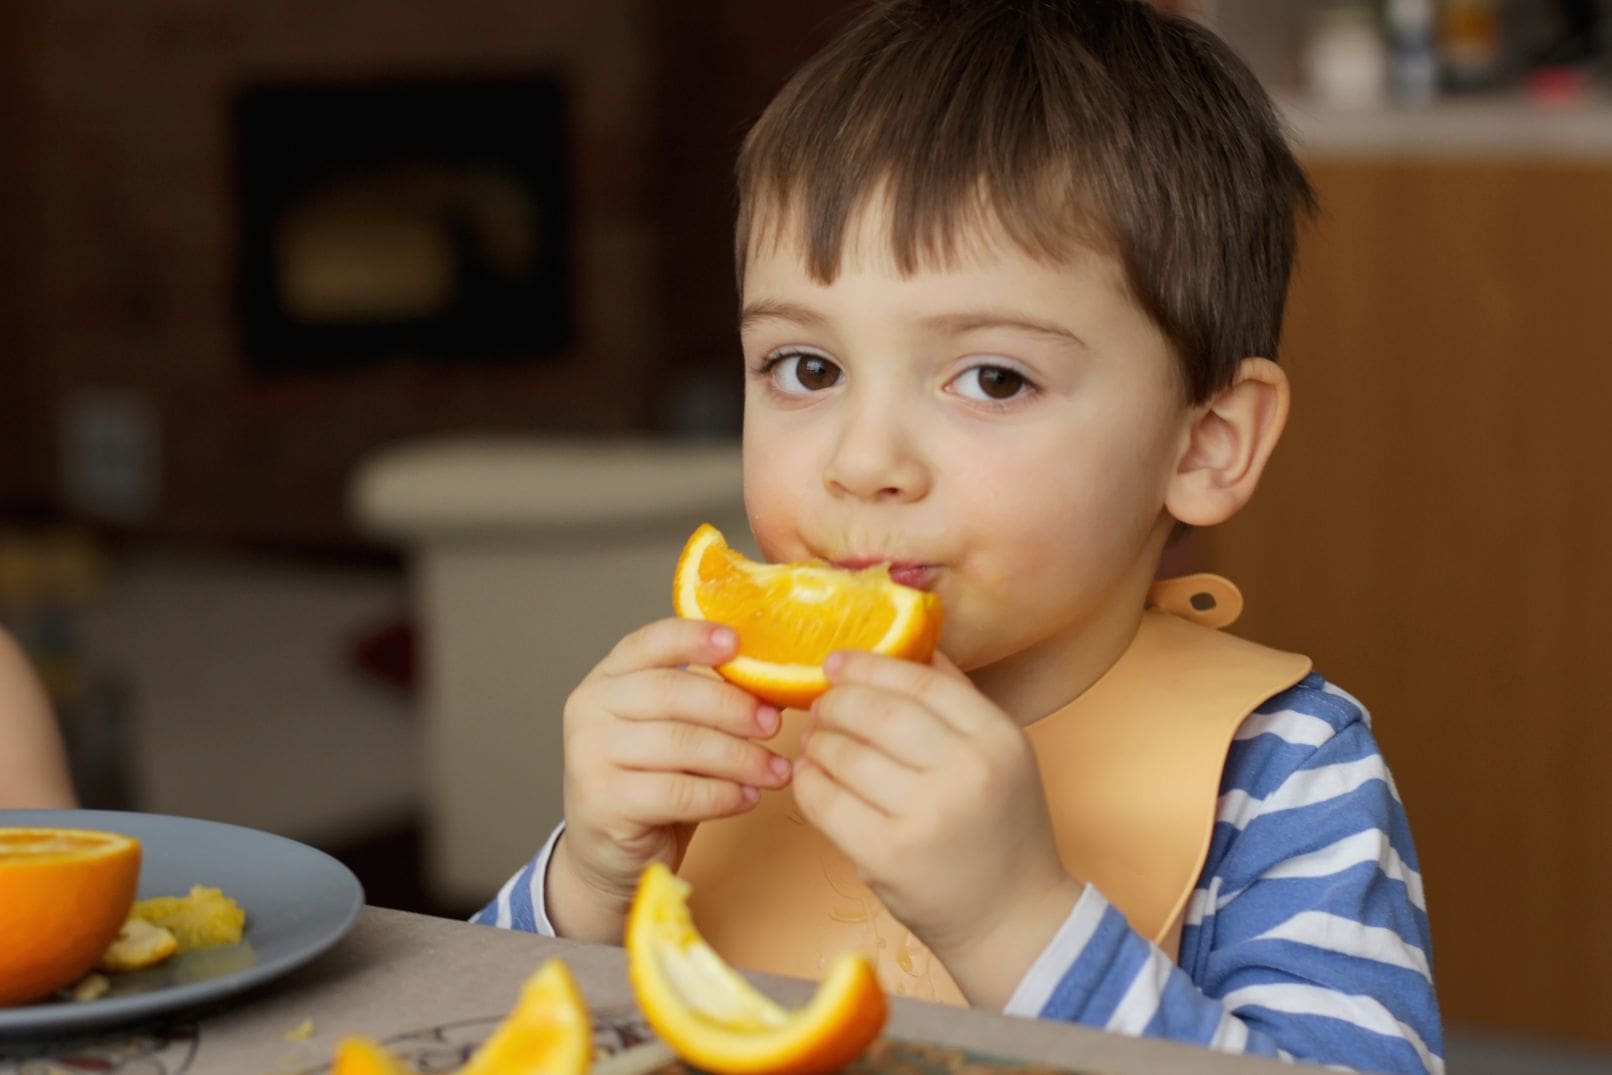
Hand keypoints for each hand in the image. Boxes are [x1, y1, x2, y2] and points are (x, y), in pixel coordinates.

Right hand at [547, 618, 792, 942]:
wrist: (609, 854)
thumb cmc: (653, 783)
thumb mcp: (674, 731)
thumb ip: (705, 703)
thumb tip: (773, 685)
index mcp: (608, 678)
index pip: (649, 643)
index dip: (694, 638)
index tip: (736, 643)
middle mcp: (590, 709)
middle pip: (672, 693)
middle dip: (733, 708)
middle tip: (774, 725)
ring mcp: (588, 755)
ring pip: (681, 744)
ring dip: (740, 758)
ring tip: (775, 771)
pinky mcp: (603, 803)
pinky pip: (678, 792)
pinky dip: (722, 795)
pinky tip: (747, 798)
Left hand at [792, 650, 1084, 1007]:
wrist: (1011, 917)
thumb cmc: (999, 829)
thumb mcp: (999, 754)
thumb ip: (955, 699)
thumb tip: (903, 645)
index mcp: (996, 737)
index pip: (920, 681)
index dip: (870, 666)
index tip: (838, 662)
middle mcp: (966, 771)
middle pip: (876, 711)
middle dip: (836, 702)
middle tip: (821, 704)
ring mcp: (925, 815)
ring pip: (843, 753)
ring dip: (818, 742)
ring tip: (816, 743)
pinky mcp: (886, 854)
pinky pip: (824, 800)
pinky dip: (808, 782)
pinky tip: (811, 776)